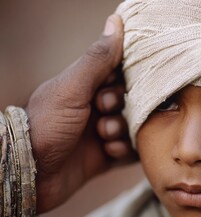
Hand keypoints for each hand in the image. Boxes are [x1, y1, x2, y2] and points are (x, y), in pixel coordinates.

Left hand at [25, 15, 137, 213]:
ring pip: (130, 126)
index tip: (110, 88)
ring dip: (119, 130)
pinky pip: (129, 149)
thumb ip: (97, 58)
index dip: (121, 81)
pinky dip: (121, 150)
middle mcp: (95, 108)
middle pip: (128, 101)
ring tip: (102, 137)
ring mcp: (101, 132)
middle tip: (102, 113)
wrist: (32, 174)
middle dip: (119, 108)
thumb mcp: (72, 87)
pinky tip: (106, 152)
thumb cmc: (47, 124)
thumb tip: (116, 21)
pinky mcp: (106, 155)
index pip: (118, 75)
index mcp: (86, 87)